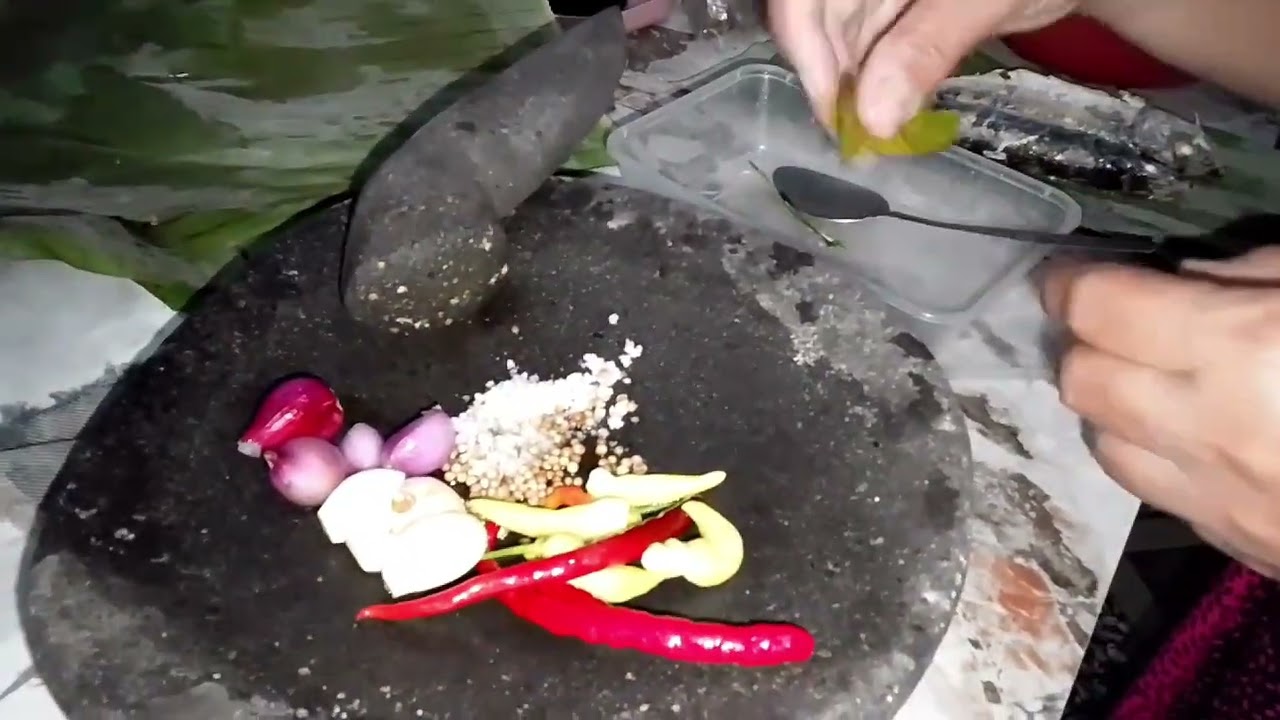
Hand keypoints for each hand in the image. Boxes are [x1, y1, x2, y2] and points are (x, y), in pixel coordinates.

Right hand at [768, 0, 1079, 137]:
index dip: (806, 53)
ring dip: (851, 91)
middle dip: (831, 81)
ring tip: (877, 139)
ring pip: (835, 40)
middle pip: (812, 21)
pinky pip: (863, 47)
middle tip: (861, 145)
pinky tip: (889, 113)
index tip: (834, 113)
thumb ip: (927, 47)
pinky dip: (873, 84)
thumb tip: (872, 121)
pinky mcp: (889, 8)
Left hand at [1042, 249, 1279, 576]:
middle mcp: (1210, 431)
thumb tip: (1177, 285)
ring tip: (1148, 382)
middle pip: (1082, 383)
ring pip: (1105, 447)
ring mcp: (1222, 500)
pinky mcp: (1238, 546)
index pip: (1099, 310)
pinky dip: (1154, 460)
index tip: (1061, 274)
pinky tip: (1190, 440)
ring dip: (1109, 409)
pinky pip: (1159, 497)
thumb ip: (1248, 274)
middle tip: (1111, 325)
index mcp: (1240, 350)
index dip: (1068, 283)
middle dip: (1083, 345)